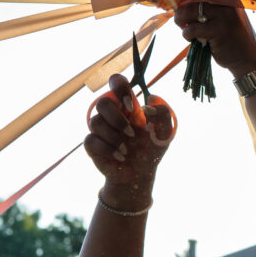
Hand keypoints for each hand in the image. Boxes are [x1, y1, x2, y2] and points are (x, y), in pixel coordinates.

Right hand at [85, 74, 175, 192]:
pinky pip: (90, 140)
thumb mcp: (165, 133)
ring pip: (95, 122)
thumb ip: (163, 113)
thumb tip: (149, 103)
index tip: (131, 106)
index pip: (116, 82)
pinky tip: (120, 156)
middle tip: (132, 133)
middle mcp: (111, 114)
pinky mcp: (92, 144)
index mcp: (127, 105)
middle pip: (102, 102)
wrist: (140, 174)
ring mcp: (100, 129)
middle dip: (117, 119)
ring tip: (127, 150)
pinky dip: (107, 149)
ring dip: (114, 137)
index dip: (119, 87)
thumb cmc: (151, 150)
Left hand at [175, 0, 255, 76]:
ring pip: (190, 11)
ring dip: (181, 19)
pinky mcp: (218, 31)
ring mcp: (223, 16)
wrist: (248, 58)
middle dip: (181, 8)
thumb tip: (183, 0)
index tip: (181, 1)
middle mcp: (227, 2)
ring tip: (184, 27)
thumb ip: (212, 6)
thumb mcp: (227, 15)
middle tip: (180, 19)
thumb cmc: (233, 37)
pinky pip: (192, 29)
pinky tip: (192, 39)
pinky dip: (187, 34)